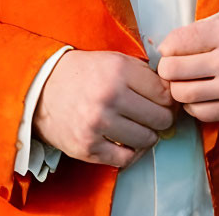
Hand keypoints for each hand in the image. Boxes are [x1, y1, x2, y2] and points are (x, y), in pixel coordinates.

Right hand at [33, 50, 175, 168]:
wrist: (44, 89)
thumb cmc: (85, 73)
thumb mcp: (115, 60)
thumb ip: (144, 74)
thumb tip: (174, 94)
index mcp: (119, 70)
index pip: (164, 93)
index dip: (169, 99)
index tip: (166, 102)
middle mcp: (109, 96)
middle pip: (159, 118)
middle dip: (162, 118)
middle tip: (154, 116)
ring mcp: (98, 124)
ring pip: (147, 139)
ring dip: (147, 136)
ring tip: (138, 127)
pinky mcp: (88, 146)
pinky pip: (126, 159)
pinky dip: (131, 153)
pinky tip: (126, 142)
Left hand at [156, 7, 218, 121]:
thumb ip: (203, 26)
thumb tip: (171, 43)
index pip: (175, 42)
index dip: (166, 46)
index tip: (170, 48)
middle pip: (172, 70)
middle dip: (166, 68)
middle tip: (172, 66)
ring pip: (182, 95)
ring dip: (177, 88)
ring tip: (184, 82)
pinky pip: (200, 113)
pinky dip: (192, 106)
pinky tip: (199, 95)